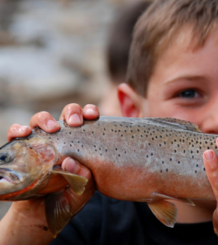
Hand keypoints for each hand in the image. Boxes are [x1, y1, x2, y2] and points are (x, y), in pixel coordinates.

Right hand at [0, 104, 99, 243]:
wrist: (42, 213)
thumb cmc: (68, 197)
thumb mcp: (82, 191)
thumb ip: (84, 179)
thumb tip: (70, 162)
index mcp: (81, 142)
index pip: (86, 120)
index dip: (89, 112)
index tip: (92, 115)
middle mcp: (62, 138)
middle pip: (66, 114)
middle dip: (72, 112)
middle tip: (75, 123)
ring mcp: (42, 142)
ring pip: (41, 119)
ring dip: (46, 119)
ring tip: (52, 128)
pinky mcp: (22, 149)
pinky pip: (16, 134)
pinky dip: (18, 129)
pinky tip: (24, 134)